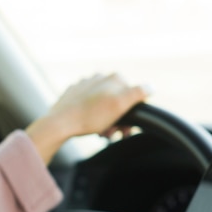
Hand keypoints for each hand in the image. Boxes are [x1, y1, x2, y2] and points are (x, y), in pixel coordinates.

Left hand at [25, 73, 148, 163]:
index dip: (132, 114)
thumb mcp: (120, 105)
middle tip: (114, 134)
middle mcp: (99, 77)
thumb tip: (151, 87)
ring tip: (101, 134)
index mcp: (113, 78)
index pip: (132, 96)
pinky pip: (88, 106)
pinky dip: (92, 117)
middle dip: (118, 119)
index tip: (125, 130)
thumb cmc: (90, 117)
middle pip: (117, 101)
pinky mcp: (73, 94)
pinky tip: (90, 127)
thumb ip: (138, 93)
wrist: (60, 124)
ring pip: (103, 105)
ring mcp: (84, 85)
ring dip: (106, 121)